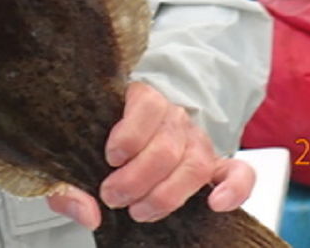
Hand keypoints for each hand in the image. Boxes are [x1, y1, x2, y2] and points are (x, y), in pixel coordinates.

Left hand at [46, 81, 254, 228]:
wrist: (134, 136)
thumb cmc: (103, 142)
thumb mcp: (78, 153)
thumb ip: (70, 183)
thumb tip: (86, 212)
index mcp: (140, 98)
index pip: (146, 104)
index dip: (130, 133)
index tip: (110, 158)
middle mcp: (173, 116)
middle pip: (166, 145)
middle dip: (137, 178)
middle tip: (113, 197)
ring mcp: (197, 140)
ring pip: (195, 164)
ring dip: (167, 194)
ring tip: (140, 211)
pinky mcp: (216, 165)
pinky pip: (239, 173)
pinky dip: (234, 189)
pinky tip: (215, 204)